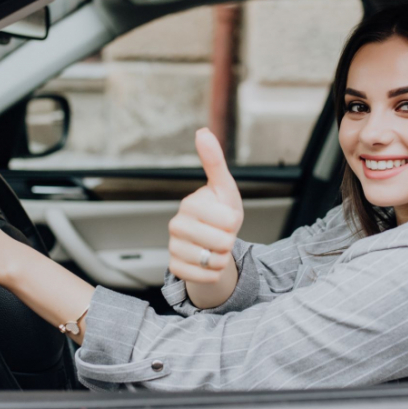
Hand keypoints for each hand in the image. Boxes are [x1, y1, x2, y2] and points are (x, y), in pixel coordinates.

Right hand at [167, 128, 243, 283]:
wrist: (212, 243)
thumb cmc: (219, 212)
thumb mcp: (224, 187)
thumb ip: (214, 161)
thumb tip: (202, 131)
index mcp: (189, 204)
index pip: (227, 219)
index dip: (234, 221)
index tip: (226, 217)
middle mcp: (176, 225)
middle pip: (222, 243)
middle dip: (230, 242)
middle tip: (221, 234)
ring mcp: (173, 247)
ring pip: (214, 262)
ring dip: (223, 258)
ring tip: (215, 248)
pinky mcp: (175, 268)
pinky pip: (205, 277)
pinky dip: (214, 274)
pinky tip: (207, 262)